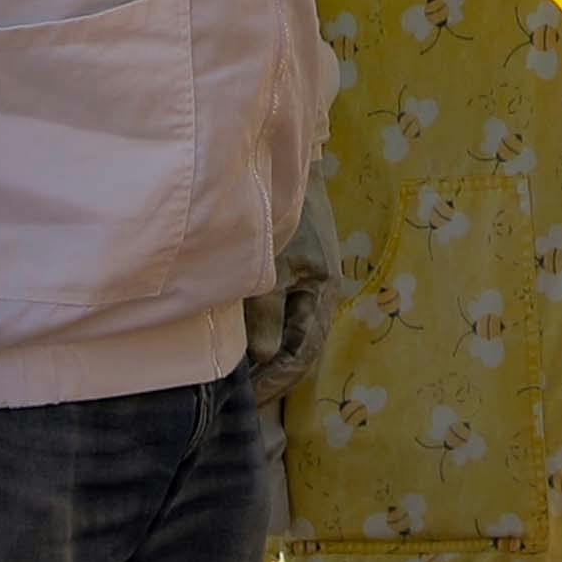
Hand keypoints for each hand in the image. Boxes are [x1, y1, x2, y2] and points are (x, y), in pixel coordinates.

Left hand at [246, 172, 346, 390]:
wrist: (282, 161)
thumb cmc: (279, 211)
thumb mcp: (272, 263)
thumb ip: (266, 311)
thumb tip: (265, 358)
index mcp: (321, 292)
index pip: (302, 353)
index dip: (276, 381)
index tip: (248, 400)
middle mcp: (318, 292)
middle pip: (300, 349)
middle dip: (273, 376)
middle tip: (241, 399)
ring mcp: (305, 282)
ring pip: (290, 334)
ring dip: (267, 358)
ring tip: (240, 378)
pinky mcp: (290, 270)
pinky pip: (280, 315)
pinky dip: (264, 335)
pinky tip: (242, 343)